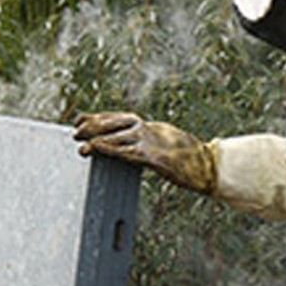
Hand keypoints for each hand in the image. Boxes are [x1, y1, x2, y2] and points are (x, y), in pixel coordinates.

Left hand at [73, 112, 216, 194]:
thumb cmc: (191, 160)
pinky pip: (126, 151)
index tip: (81, 119)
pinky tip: (96, 148)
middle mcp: (150, 130)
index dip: (99, 118)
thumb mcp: (168, 145)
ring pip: (118, 135)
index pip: (120, 118)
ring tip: (80, 140)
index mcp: (152, 127)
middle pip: (115, 122)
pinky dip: (108, 148)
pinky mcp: (154, 157)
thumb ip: (150, 143)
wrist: (210, 167)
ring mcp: (152, 143)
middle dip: (93, 125)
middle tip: (75, 129)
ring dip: (96, 137)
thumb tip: (132, 146)